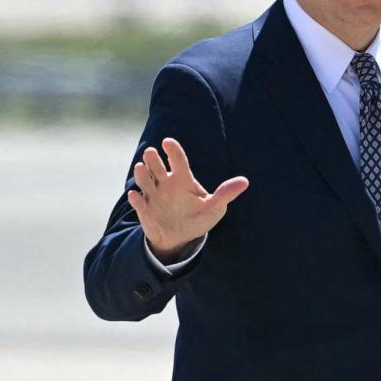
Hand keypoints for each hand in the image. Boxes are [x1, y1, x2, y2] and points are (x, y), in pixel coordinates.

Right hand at [128, 137, 248, 263]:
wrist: (181, 238)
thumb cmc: (198, 218)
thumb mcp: (214, 207)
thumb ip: (226, 194)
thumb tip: (244, 182)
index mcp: (182, 179)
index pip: (177, 161)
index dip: (173, 151)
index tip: (167, 142)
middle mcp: (165, 183)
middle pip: (157, 167)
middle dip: (153, 160)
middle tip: (151, 153)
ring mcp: (153, 196)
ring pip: (145, 181)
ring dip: (142, 175)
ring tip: (141, 167)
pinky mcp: (145, 210)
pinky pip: (139, 203)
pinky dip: (137, 199)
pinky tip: (136, 196)